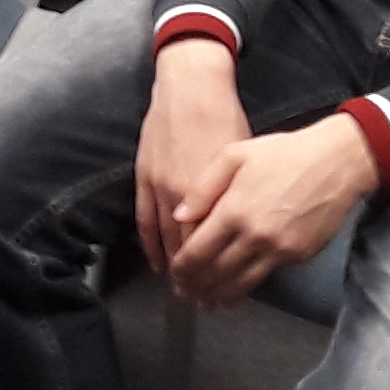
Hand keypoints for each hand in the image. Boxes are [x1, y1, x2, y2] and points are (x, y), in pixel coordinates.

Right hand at [134, 39, 250, 274]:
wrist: (190, 86)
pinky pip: (145, 221)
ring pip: (166, 240)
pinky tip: (156, 262)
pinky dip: (149, 245)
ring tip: (180, 292)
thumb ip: (240, 198)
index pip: (215, 248)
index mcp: (215, 194)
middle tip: (202, 303)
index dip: (220, 275)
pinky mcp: (144, 178)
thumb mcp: (243, 159)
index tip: (224, 295)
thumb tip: (245, 230)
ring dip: (174, 269)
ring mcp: (161, 188)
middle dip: (197, 280)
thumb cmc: (224, 118)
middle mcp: (186, 198)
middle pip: (190, 251)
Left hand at [166, 117, 378, 305]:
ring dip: (219, 295)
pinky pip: (264, 277)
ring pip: (240, 284)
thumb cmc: (285, 154)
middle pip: (215, 274)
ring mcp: (278, 250)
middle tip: (184, 292)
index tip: (174, 273)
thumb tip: (180, 215)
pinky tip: (236, 287)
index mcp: (234, 210)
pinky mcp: (298, 256)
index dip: (181, 268)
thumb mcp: (235, 155)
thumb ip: (203, 188)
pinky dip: (246, 287)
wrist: (336, 164)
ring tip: (206, 299)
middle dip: (195, 287)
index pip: (197, 251)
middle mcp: (255, 236)